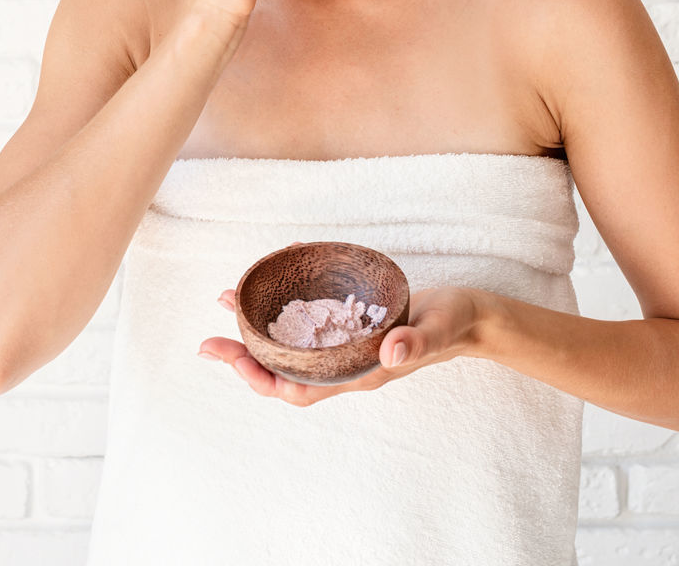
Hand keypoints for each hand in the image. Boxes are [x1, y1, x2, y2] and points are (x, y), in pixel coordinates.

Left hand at [198, 259, 478, 407]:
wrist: (470, 317)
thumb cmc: (454, 324)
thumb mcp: (437, 329)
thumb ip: (416, 342)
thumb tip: (390, 352)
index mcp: (359, 373)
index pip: (299, 389)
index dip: (261, 379)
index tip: (229, 359)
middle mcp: (346, 365)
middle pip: (284, 373)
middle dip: (244, 358)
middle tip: (208, 340)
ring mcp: (347, 347)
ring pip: (292, 349)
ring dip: (258, 333)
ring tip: (228, 303)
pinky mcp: (352, 326)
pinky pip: (309, 326)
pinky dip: (285, 311)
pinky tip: (274, 288)